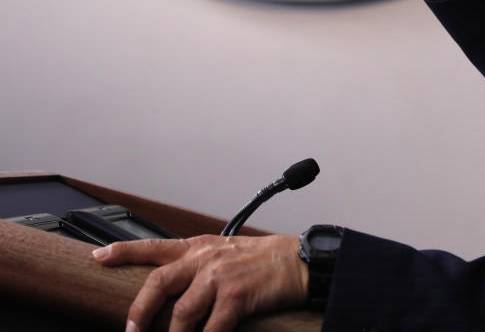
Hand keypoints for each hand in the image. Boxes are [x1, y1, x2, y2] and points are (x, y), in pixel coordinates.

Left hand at [92, 234, 306, 331]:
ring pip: (181, 313)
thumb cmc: (266, 260)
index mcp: (200, 247)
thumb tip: (177, 290)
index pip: (154, 247)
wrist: (300, 261)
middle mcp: (205, 258)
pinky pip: (211, 329)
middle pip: (158, 283)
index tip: (98, 257)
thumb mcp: (228, 252)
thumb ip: (200, 265)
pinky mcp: (236, 296)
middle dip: (140, 312)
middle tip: (132, 331)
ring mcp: (219, 276)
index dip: (123, 252)